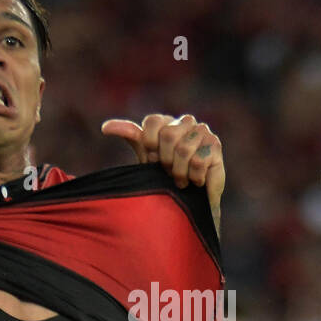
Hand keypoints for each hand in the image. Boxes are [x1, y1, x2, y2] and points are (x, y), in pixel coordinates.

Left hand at [101, 114, 225, 205]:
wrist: (188, 198)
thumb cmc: (164, 176)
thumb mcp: (145, 155)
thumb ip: (130, 136)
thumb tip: (105, 126)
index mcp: (167, 121)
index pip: (153, 122)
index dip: (150, 146)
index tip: (153, 160)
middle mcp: (186, 122)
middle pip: (168, 135)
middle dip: (165, 161)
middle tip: (168, 172)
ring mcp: (203, 132)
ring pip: (183, 150)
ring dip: (179, 172)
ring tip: (181, 180)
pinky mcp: (215, 146)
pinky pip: (198, 161)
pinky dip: (194, 177)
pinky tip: (197, 181)